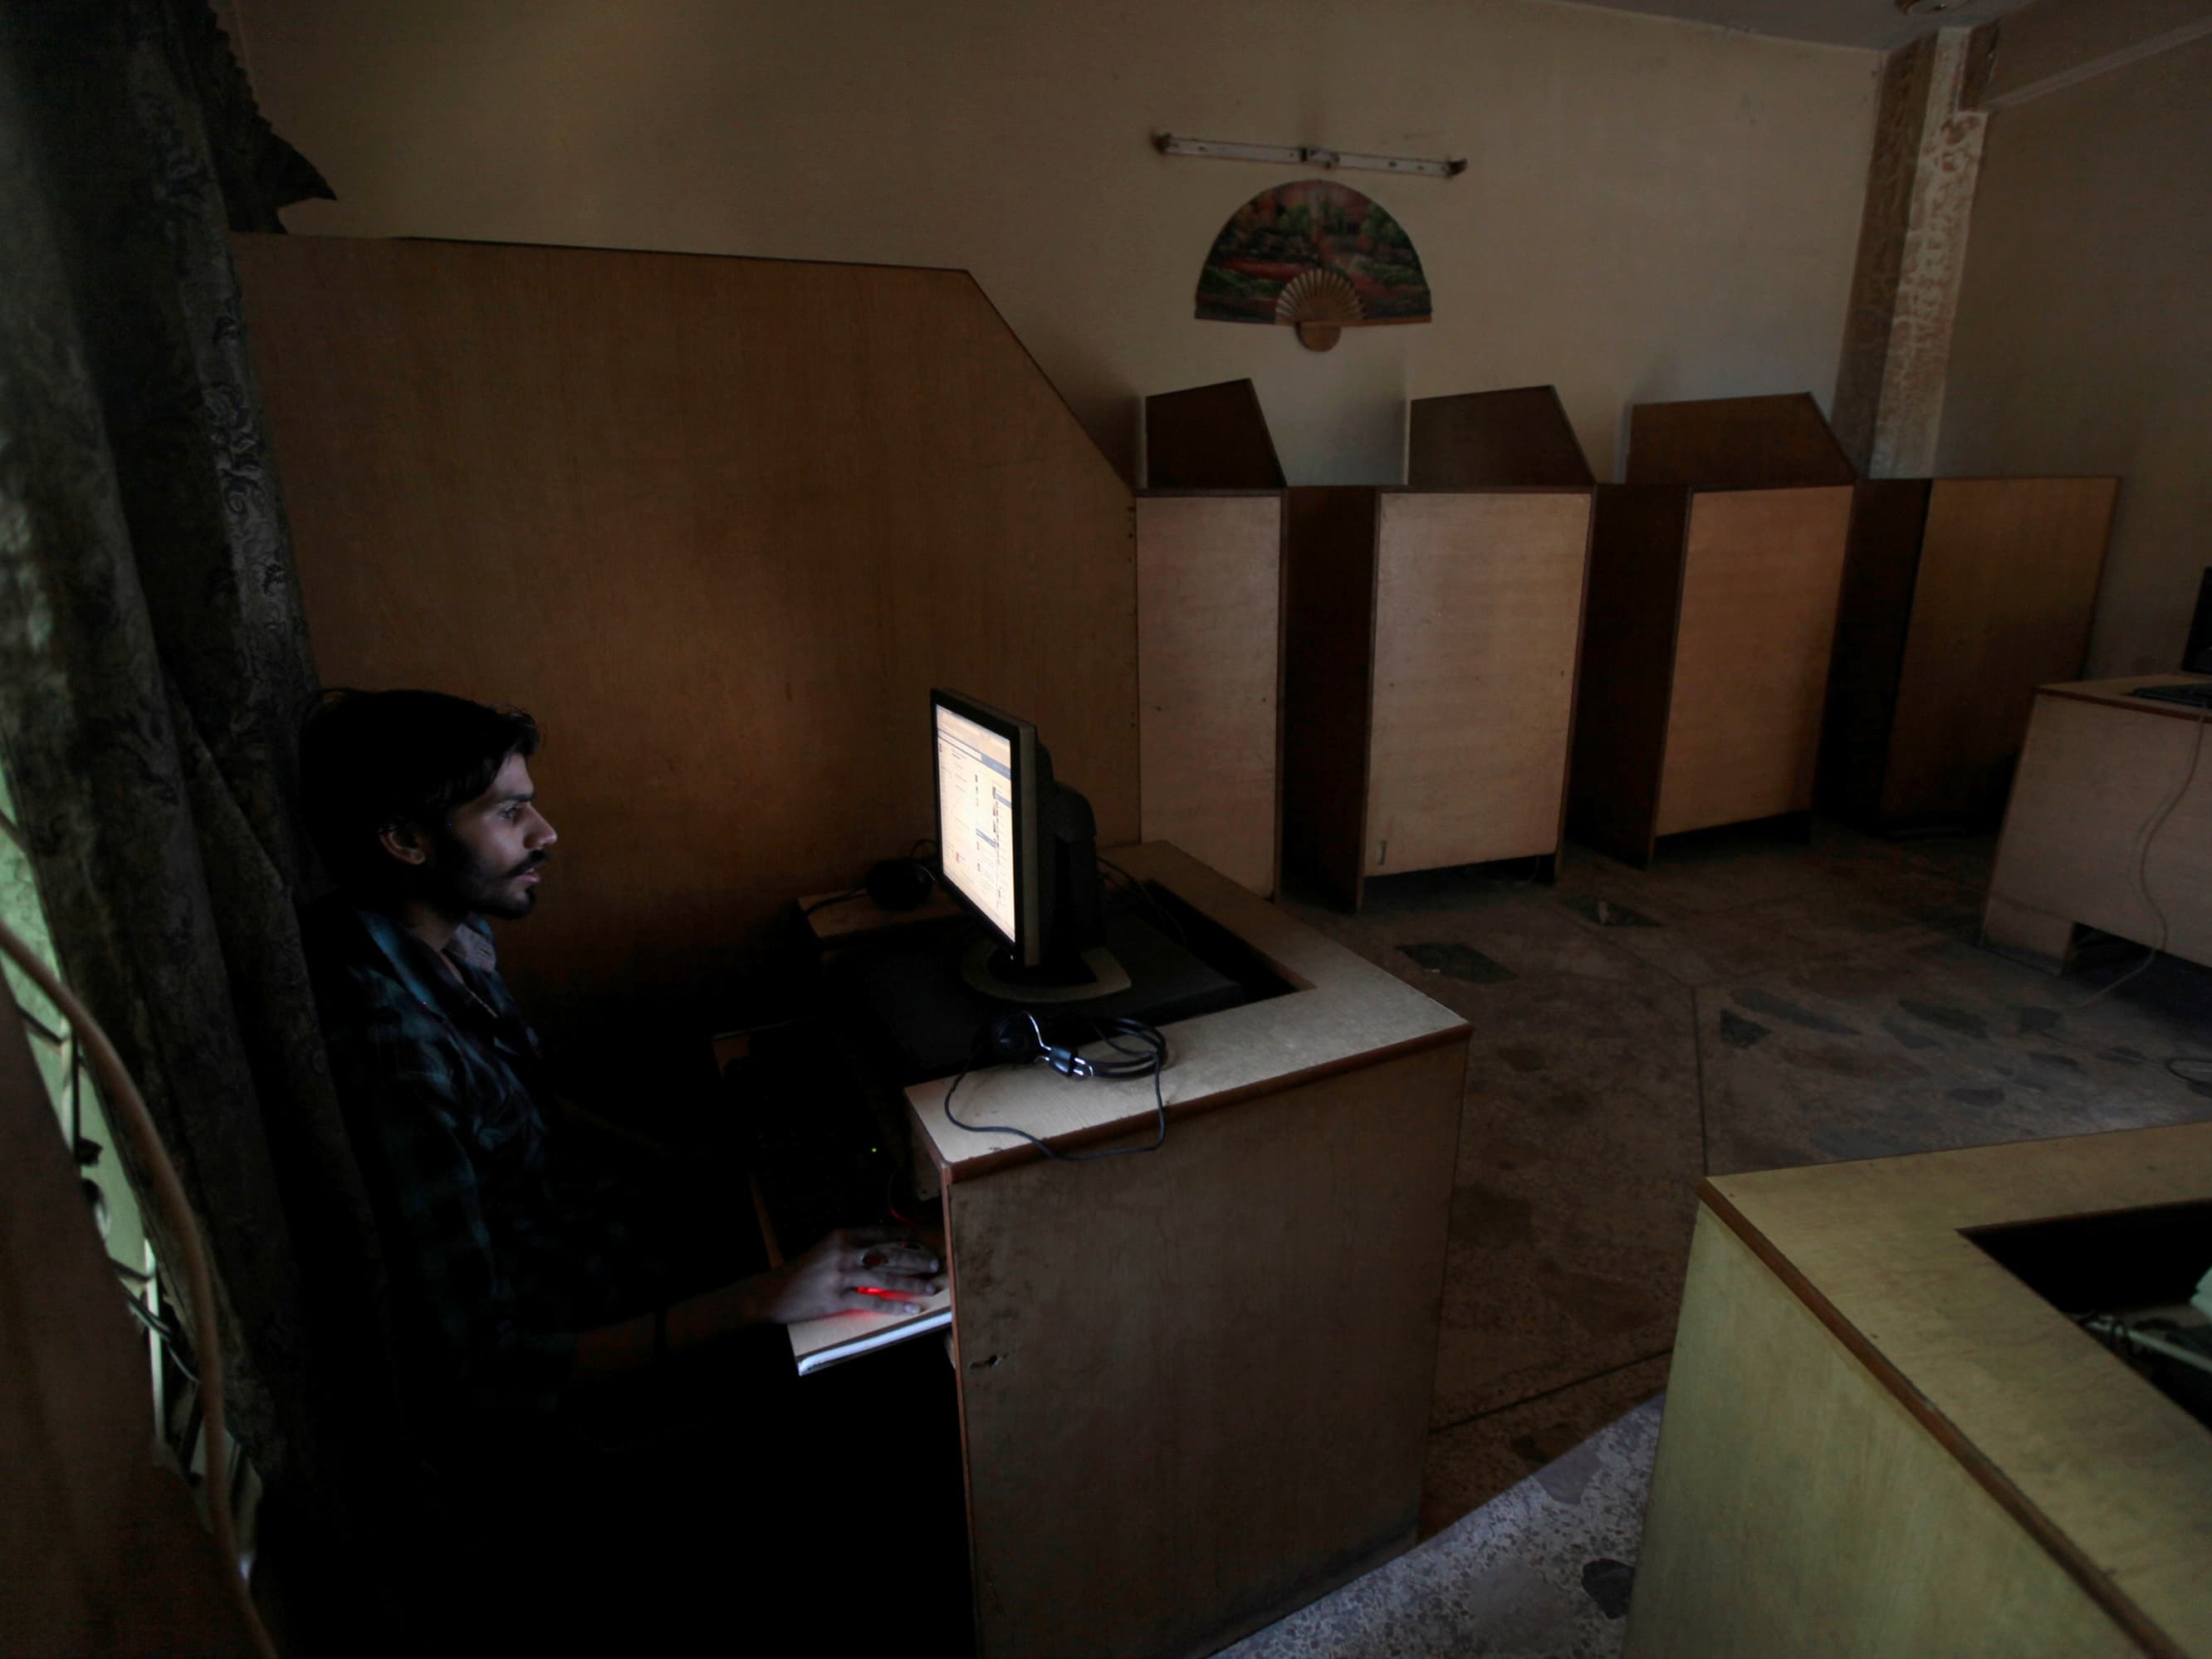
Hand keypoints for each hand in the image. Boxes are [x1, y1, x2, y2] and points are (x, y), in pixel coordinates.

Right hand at [755, 1226, 945, 1321]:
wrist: (776, 1292)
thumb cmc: (806, 1269)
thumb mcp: (829, 1247)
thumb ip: (855, 1245)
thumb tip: (887, 1247)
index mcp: (844, 1235)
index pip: (884, 1233)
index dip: (908, 1237)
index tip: (926, 1240)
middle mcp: (846, 1252)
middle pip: (890, 1254)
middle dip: (917, 1260)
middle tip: (935, 1264)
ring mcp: (843, 1276)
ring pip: (886, 1278)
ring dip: (912, 1283)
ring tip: (929, 1287)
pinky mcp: (839, 1299)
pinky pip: (873, 1303)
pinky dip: (894, 1305)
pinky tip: (910, 1308)